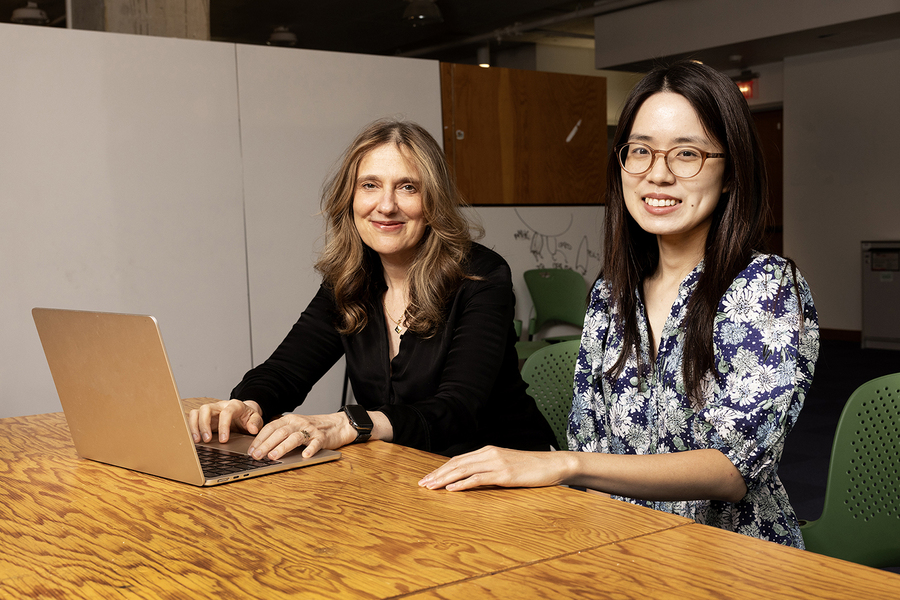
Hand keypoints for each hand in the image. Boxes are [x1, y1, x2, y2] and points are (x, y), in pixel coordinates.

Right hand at [189, 399, 263, 443]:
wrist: (243, 414)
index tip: (223, 440)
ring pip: (197, 412)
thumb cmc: (248, 417)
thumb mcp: (256, 419)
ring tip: (197, 440)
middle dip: (204, 425)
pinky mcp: (204, 417)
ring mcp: (210, 411)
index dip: (223, 426)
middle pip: (206, 409)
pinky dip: (191, 428)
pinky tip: (195, 439)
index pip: (226, 412)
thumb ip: (256, 423)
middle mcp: (220, 406)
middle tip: (207, 440)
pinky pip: (193, 418)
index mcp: (234, 405)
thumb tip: (252, 429)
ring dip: (195, 426)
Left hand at [248, 412, 357, 459]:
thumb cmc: (312, 428)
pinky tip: (305, 456)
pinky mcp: (322, 438)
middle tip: (256, 456)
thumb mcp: (295, 426)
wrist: (337, 424)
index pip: (271, 428)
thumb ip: (281, 432)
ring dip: (282, 447)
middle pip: (280, 433)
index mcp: (290, 419)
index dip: (259, 439)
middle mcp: (299, 423)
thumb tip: (260, 447)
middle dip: (266, 444)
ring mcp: (311, 430)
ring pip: (294, 438)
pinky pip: (315, 443)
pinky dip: (310, 449)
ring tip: (273, 456)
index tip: (251, 450)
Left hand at [417, 446, 569, 491]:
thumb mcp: (506, 465)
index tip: (428, 478)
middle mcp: (489, 454)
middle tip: (422, 484)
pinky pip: (479, 479)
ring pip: (463, 470)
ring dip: (444, 479)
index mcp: (488, 451)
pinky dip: (462, 484)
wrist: (553, 464)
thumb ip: (489, 468)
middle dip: (437, 474)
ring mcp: (496, 463)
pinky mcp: (504, 474)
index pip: (458, 459)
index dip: (441, 469)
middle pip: (456, 464)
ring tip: (430, 487)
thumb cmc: (531, 467)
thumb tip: (472, 478)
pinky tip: (451, 490)